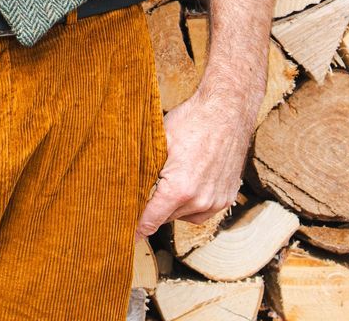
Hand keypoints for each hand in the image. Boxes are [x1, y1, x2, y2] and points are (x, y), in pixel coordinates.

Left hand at [134, 89, 256, 236]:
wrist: (227, 111)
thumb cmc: (190, 121)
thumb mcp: (158, 142)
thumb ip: (142, 169)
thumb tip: (122, 185)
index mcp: (179, 190)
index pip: (150, 220)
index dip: (136, 228)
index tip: (126, 238)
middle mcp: (199, 201)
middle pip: (166, 217)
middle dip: (154, 208)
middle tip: (144, 192)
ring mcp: (216, 201)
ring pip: (184, 215)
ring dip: (174, 206)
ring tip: (170, 181)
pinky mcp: (227, 198)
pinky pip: (202, 211)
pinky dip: (192, 203)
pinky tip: (187, 184)